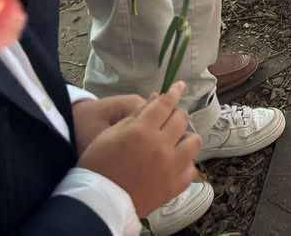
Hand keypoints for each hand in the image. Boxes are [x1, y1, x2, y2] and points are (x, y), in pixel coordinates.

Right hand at [77, 82, 200, 219]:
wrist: (97, 203)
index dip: (174, 92)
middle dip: (177, 114)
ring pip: (193, 142)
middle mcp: (161, 146)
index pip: (166, 104)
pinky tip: (175, 162)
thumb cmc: (97, 165)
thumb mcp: (109, 133)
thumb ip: (136, 114)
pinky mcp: (174, 186)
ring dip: (186, 137)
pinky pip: (191, 169)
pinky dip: (185, 163)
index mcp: (142, 131)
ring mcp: (171, 167)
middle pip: (181, 120)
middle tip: (170, 117)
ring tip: (176, 141)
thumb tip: (157, 98)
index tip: (180, 86)